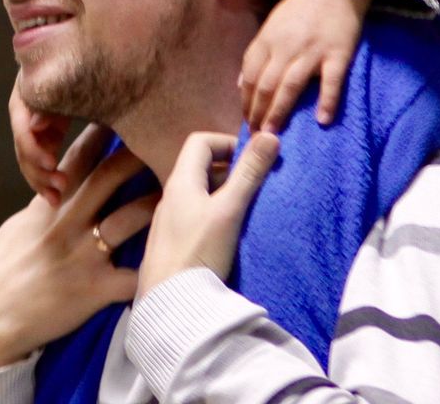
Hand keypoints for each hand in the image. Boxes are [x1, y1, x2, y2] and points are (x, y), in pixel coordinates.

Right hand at [0, 124, 157, 372]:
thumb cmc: (4, 268)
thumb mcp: (20, 225)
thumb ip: (46, 201)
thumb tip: (61, 180)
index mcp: (50, 205)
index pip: (78, 159)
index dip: (102, 133)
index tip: (124, 112)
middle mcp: (68, 223)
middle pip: (108, 178)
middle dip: (137, 154)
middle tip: (167, 135)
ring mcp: (83, 255)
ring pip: (128, 219)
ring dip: (157, 203)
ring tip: (187, 189)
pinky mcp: (94, 289)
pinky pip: (133, 278)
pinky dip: (156, 271)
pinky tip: (181, 262)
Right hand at [10, 72, 73, 204]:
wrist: (90, 55)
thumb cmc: (79, 64)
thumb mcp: (66, 81)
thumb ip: (49, 102)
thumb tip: (34, 127)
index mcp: (24, 97)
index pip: (22, 129)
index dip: (33, 149)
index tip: (51, 163)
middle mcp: (25, 114)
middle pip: (23, 149)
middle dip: (39, 171)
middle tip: (60, 186)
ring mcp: (35, 125)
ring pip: (29, 160)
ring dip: (42, 180)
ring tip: (58, 197)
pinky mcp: (48, 134)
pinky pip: (42, 160)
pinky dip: (48, 176)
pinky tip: (57, 194)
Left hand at [136, 130, 279, 298]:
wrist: (169, 304)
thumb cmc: (198, 251)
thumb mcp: (229, 210)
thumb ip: (249, 174)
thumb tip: (270, 135)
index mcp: (180, 181)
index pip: (200, 141)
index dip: (228, 143)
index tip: (253, 160)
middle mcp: (170, 195)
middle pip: (200, 167)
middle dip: (231, 170)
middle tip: (258, 186)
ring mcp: (170, 221)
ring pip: (200, 194)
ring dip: (225, 194)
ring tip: (249, 210)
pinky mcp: (173, 244)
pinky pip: (196, 216)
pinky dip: (216, 215)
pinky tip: (230, 235)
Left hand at [239, 0, 372, 131]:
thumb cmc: (300, 8)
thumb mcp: (271, 26)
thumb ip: (257, 54)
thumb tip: (241, 84)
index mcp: (267, 39)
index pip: (250, 75)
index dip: (246, 101)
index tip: (246, 121)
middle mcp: (286, 47)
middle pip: (267, 85)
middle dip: (259, 113)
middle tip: (256, 135)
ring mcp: (312, 51)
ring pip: (290, 86)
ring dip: (280, 112)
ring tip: (273, 134)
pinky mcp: (338, 55)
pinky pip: (331, 82)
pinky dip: (327, 101)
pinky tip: (322, 120)